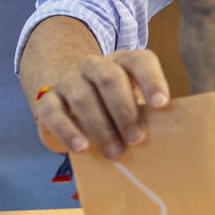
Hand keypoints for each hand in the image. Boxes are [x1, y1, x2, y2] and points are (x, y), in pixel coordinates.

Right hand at [33, 49, 170, 159]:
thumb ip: (146, 113)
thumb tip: (166, 136)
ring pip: (83, 97)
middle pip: (110, 78)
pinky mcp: (48, 99)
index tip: (161, 104)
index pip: (140, 61)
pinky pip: (53, 113)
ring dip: (101, 128)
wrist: (72, 104)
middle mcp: (95, 65)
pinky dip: (68, 131)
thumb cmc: (114, 108)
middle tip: (137, 139)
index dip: (152, 80)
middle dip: (125, 110)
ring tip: (115, 153)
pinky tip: (81, 147)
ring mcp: (69, 80)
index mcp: (123, 62)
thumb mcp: (132, 104)